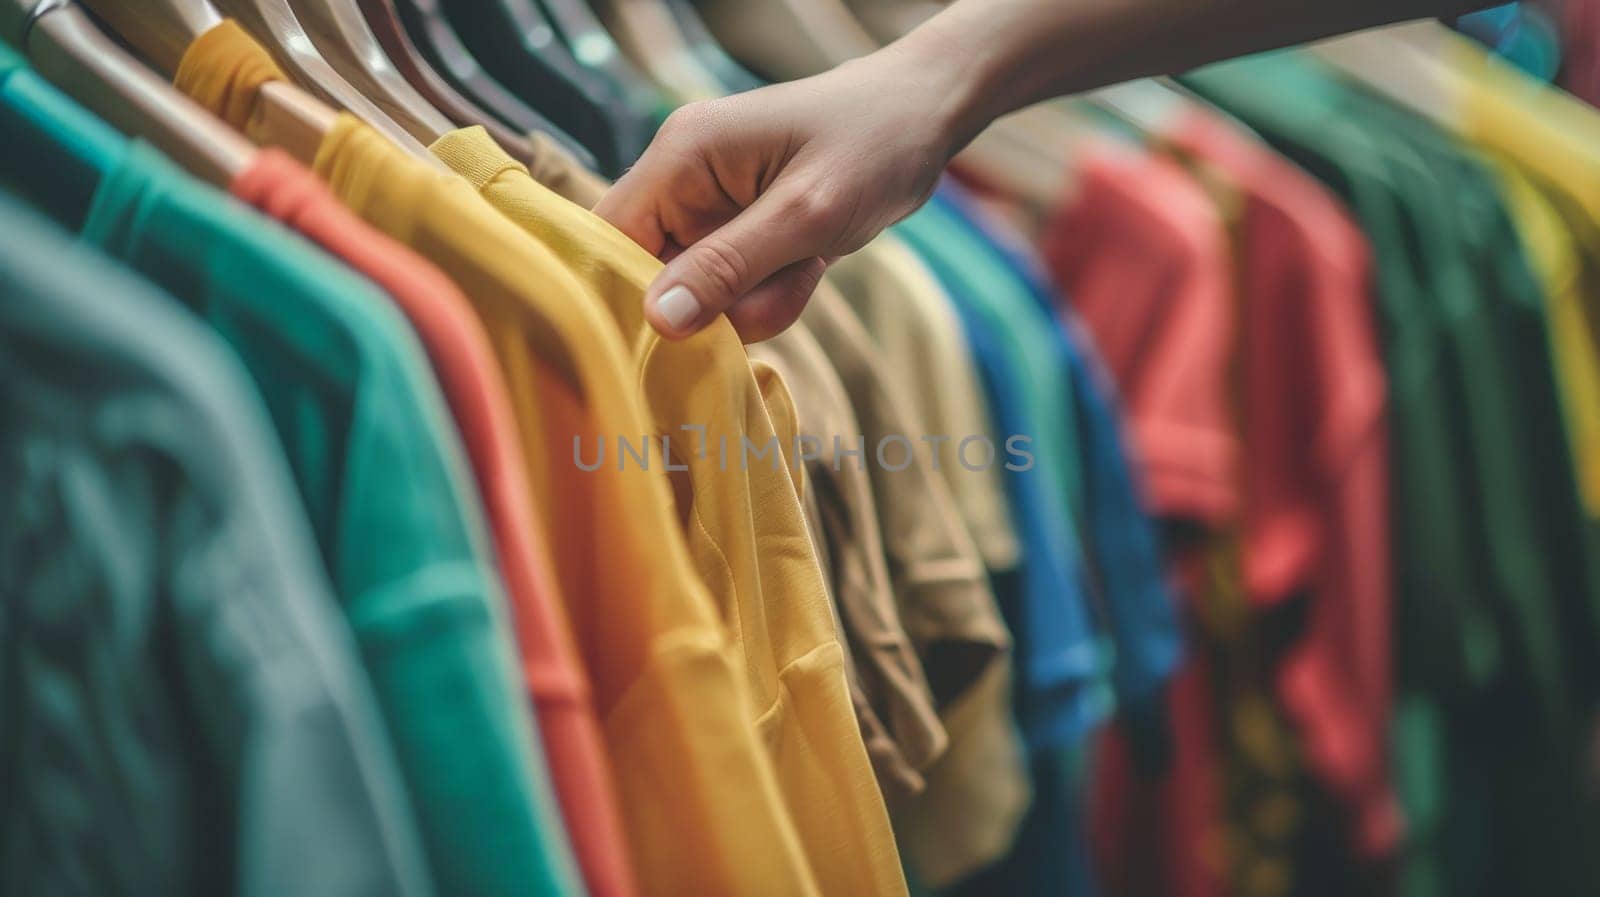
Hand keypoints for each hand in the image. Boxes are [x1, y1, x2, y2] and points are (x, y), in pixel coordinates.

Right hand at [595, 45, 961, 341]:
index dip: (627, 294)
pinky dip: (773, 293)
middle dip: (717, 303)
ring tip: (807, 265)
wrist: (925, 120)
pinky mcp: (739, 231)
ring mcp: (711, 208)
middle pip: (656, 276)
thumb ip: (730, 268)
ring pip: (703, 294)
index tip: (671, 340)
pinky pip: (737, 290)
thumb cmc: (873, 146)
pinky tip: (811, 265)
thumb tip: (658, 321)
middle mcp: (683, 179)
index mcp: (681, 156)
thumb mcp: (806, 214)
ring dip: (756, 301)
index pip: (610, 237)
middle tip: (779, 284)